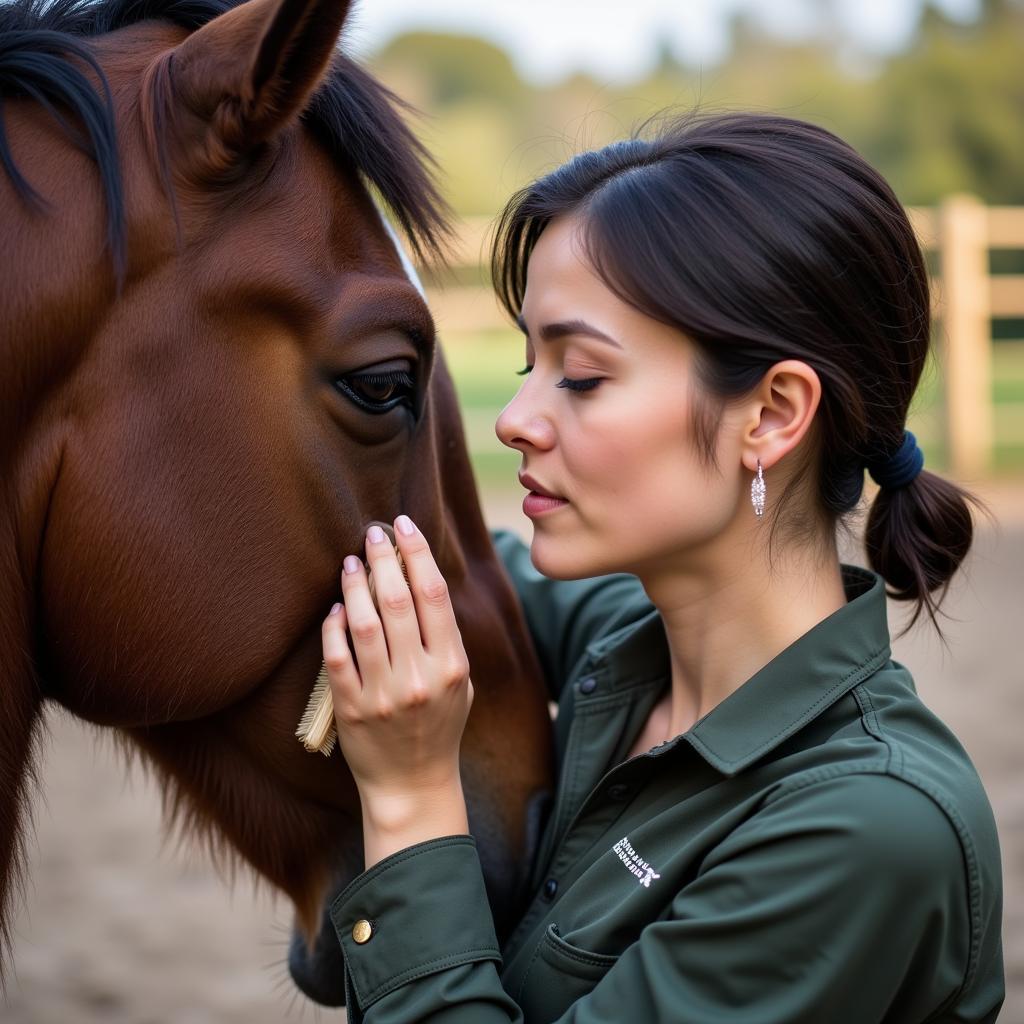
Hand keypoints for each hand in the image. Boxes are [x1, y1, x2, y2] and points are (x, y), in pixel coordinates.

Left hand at [321, 515, 471, 864]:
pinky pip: (337, 657)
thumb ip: (444, 637)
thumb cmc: (440, 726)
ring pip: (364, 624)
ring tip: (351, 562)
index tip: (403, 526)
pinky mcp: (351, 710)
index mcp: (451, 665)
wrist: (414, 785)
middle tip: (372, 532)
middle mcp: (420, 677)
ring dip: (356, 586)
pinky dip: (334, 627)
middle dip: (384, 558)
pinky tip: (336, 608)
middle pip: (399, 601)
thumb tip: (419, 579)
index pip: (434, 594)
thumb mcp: (459, 682)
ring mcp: (383, 694)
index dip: (416, 553)